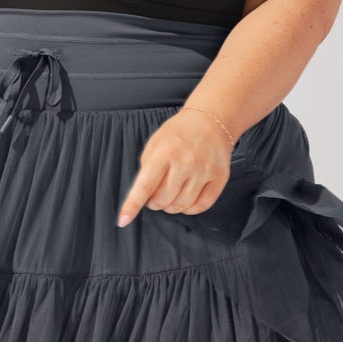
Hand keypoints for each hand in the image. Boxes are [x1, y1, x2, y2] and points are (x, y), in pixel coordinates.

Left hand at [117, 107, 233, 227]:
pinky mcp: (219, 177)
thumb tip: (143, 196)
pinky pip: (202, 206)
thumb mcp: (155, 144)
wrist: (210, 121)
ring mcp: (204, 170)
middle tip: (156, 196)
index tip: (123, 220)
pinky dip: (190, 208)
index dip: (133, 205)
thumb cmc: (178, 134)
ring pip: (182, 206)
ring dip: (172, 207)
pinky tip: (186, 200)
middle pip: (164, 200)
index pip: (146, 185)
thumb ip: (147, 169)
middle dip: (155, 203)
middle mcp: (185, 162)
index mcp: (165, 152)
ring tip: (171, 196)